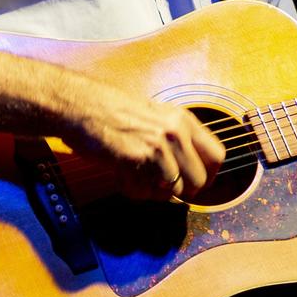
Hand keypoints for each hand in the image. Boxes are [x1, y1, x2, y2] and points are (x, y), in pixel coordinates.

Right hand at [65, 81, 225, 202]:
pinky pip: (144, 192)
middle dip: (183, 191)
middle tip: (163, 187)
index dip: (210, 176)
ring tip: (137, 177)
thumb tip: (191, 170)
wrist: (80, 104)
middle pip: (198, 180)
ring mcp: (155, 147)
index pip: (217, 156)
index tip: (198, 185)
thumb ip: (176, 138)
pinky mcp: (134, 160)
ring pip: (172, 191)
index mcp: (183, 120)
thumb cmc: (112, 109)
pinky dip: (134, 190)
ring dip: (155, 191)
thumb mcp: (155, 115)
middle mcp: (174, 133)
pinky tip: (122, 175)